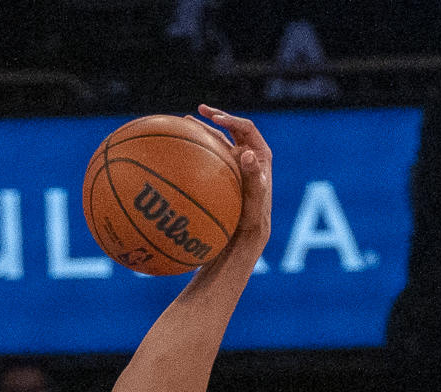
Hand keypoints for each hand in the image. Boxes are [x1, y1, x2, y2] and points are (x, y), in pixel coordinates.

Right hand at [198, 106, 271, 242]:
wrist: (246, 233)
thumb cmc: (253, 216)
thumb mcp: (254, 198)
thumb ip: (253, 176)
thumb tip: (248, 153)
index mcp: (260, 154)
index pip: (246, 128)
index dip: (231, 119)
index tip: (214, 119)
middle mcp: (247, 155)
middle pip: (231, 128)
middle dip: (215, 117)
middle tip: (200, 109)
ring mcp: (233, 164)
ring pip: (218, 140)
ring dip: (203, 130)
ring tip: (186, 122)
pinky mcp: (221, 174)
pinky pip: (209, 157)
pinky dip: (196, 151)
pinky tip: (179, 151)